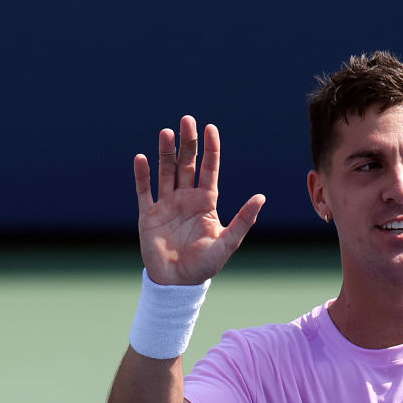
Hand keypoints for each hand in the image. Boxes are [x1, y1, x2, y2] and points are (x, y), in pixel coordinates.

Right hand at [133, 115, 265, 284]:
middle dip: (187, 142)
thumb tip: (261, 197)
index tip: (210, 128)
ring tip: (166, 132)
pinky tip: (141, 157)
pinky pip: (144, 190)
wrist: (178, 283)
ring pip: (166, 171)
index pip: (209, 168)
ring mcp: (166, 204)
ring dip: (165, 152)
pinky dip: (142, 174)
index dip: (210, 149)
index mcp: (206, 202)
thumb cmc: (206, 264)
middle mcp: (186, 198)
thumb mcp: (228, 241)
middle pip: (187, 163)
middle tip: (186, 120)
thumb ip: (243, 219)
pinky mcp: (147, 214)